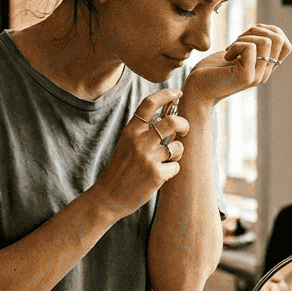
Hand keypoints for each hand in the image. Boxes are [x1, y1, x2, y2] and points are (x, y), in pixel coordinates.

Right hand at [88, 89, 189, 218]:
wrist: (108, 197)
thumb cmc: (120, 170)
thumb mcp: (126, 145)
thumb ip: (143, 132)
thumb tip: (169, 119)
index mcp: (130, 131)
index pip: (149, 104)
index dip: (166, 94)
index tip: (178, 92)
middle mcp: (139, 141)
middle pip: (172, 122)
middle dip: (184, 124)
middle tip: (184, 130)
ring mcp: (148, 158)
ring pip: (178, 147)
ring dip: (177, 153)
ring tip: (167, 160)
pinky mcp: (156, 174)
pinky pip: (176, 167)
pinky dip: (171, 171)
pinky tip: (159, 176)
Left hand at [184, 23, 290, 105]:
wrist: (196, 90)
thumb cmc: (211, 70)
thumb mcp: (236, 54)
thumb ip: (252, 45)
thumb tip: (264, 28)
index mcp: (265, 68)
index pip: (286, 45)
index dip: (271, 31)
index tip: (250, 34)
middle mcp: (265, 74)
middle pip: (279, 39)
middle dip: (257, 30)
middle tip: (238, 39)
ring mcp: (257, 77)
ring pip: (266, 41)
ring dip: (245, 37)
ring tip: (231, 49)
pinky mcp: (246, 77)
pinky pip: (250, 48)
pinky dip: (236, 45)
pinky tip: (226, 56)